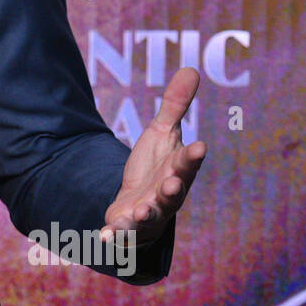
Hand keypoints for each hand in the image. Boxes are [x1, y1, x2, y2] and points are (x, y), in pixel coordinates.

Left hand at [101, 67, 205, 248]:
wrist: (141, 203)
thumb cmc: (157, 167)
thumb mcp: (162, 133)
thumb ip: (174, 106)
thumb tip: (191, 69)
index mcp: (177, 169)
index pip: (187, 161)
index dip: (193, 155)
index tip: (200, 146)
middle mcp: (167, 194)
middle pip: (173, 191)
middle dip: (173, 188)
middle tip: (172, 184)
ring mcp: (149, 212)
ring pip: (150, 215)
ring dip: (146, 214)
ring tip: (140, 211)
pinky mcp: (128, 226)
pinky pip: (123, 232)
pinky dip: (115, 234)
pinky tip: (104, 236)